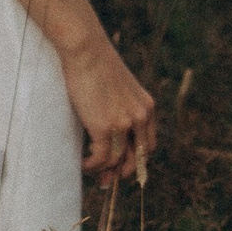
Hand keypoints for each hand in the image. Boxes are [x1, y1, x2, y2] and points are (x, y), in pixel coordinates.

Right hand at [62, 23, 155, 187]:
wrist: (86, 50)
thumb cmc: (96, 64)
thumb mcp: (118, 88)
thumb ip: (121, 107)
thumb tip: (108, 128)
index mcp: (147, 108)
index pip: (148, 144)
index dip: (135, 159)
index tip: (121, 166)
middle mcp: (140, 117)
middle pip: (137, 158)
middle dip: (122, 172)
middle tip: (107, 180)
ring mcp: (124, 123)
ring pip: (116, 161)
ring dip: (103, 171)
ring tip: (90, 171)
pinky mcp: (105, 127)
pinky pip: (100, 158)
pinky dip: (92, 166)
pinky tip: (83, 164)